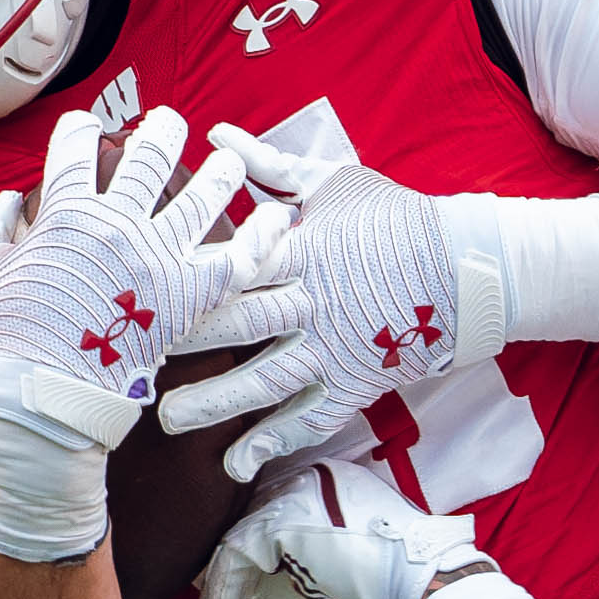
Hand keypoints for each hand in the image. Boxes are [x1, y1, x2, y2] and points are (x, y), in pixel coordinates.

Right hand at [0, 109, 298, 559]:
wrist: (42, 393)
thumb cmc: (6, 335)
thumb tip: (5, 201)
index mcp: (65, 214)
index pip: (75, 147)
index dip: (80, 130)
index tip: (86, 129)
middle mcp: (117, 226)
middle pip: (150, 157)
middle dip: (162, 130)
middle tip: (169, 124)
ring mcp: (157, 259)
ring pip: (203, 197)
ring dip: (220, 173)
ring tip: (229, 163)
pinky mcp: (189, 297)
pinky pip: (239, 259)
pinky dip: (262, 236)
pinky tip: (277, 217)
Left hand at [158, 131, 598, 480]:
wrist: (466, 266)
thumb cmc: (395, 216)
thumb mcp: (333, 177)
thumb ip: (270, 163)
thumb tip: (218, 135)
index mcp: (301, 247)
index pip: (233, 265)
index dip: (186, 279)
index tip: (139, 290)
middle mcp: (311, 301)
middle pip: (238, 324)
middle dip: (184, 342)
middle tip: (132, 358)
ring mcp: (333, 347)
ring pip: (265, 378)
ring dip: (215, 402)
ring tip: (169, 421)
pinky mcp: (355, 382)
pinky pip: (309, 417)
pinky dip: (274, 441)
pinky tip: (236, 464)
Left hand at [192, 462, 496, 598]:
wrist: (422, 579)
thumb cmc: (395, 580)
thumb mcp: (342, 564)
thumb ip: (301, 565)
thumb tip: (255, 592)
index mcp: (325, 482)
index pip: (268, 512)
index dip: (244, 552)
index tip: (223, 587)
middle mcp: (305, 478)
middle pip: (244, 521)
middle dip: (220, 571)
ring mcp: (290, 495)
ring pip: (233, 543)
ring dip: (218, 593)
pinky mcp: (279, 522)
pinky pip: (232, 561)